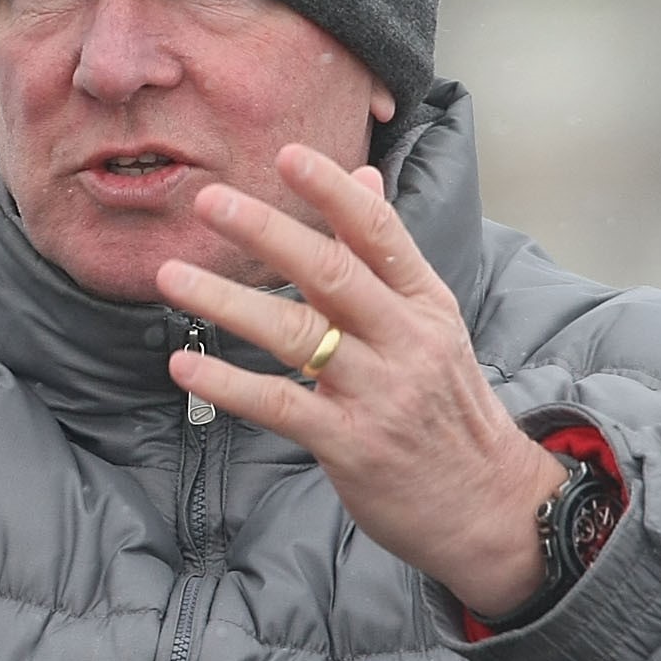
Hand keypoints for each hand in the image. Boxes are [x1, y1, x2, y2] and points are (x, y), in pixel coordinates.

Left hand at [154, 144, 569, 619]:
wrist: (489, 505)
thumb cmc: (448, 408)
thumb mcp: (433, 323)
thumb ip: (387, 256)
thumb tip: (363, 179)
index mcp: (426, 303)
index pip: (379, 233)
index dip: (333, 191)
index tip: (287, 154)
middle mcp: (405, 340)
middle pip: (331, 272)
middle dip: (267, 231)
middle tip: (211, 201)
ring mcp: (379, 392)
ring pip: (296, 333)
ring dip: (227, 301)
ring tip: (171, 277)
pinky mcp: (351, 444)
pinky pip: (280, 404)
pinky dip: (228, 384)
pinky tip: (185, 365)